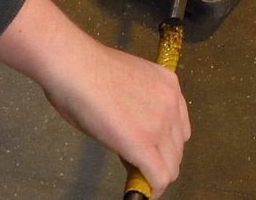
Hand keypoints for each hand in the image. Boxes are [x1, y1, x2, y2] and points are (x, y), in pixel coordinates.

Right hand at [0, 0, 189, 194]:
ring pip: (171, 167)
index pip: (179, 127)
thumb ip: (141, 107)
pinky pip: (159, 178)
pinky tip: (139, 188)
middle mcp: (172, 103)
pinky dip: (151, 188)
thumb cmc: (89, 69)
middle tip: (137, 162)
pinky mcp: (143, 145)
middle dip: (160, 160)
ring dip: (155, 174)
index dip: (164, 142)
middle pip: (177, 149)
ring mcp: (160, 124)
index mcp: (169, 84)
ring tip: (135, 173)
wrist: (75, 67)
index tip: (148, 148)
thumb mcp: (129, 83)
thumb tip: (134, 131)